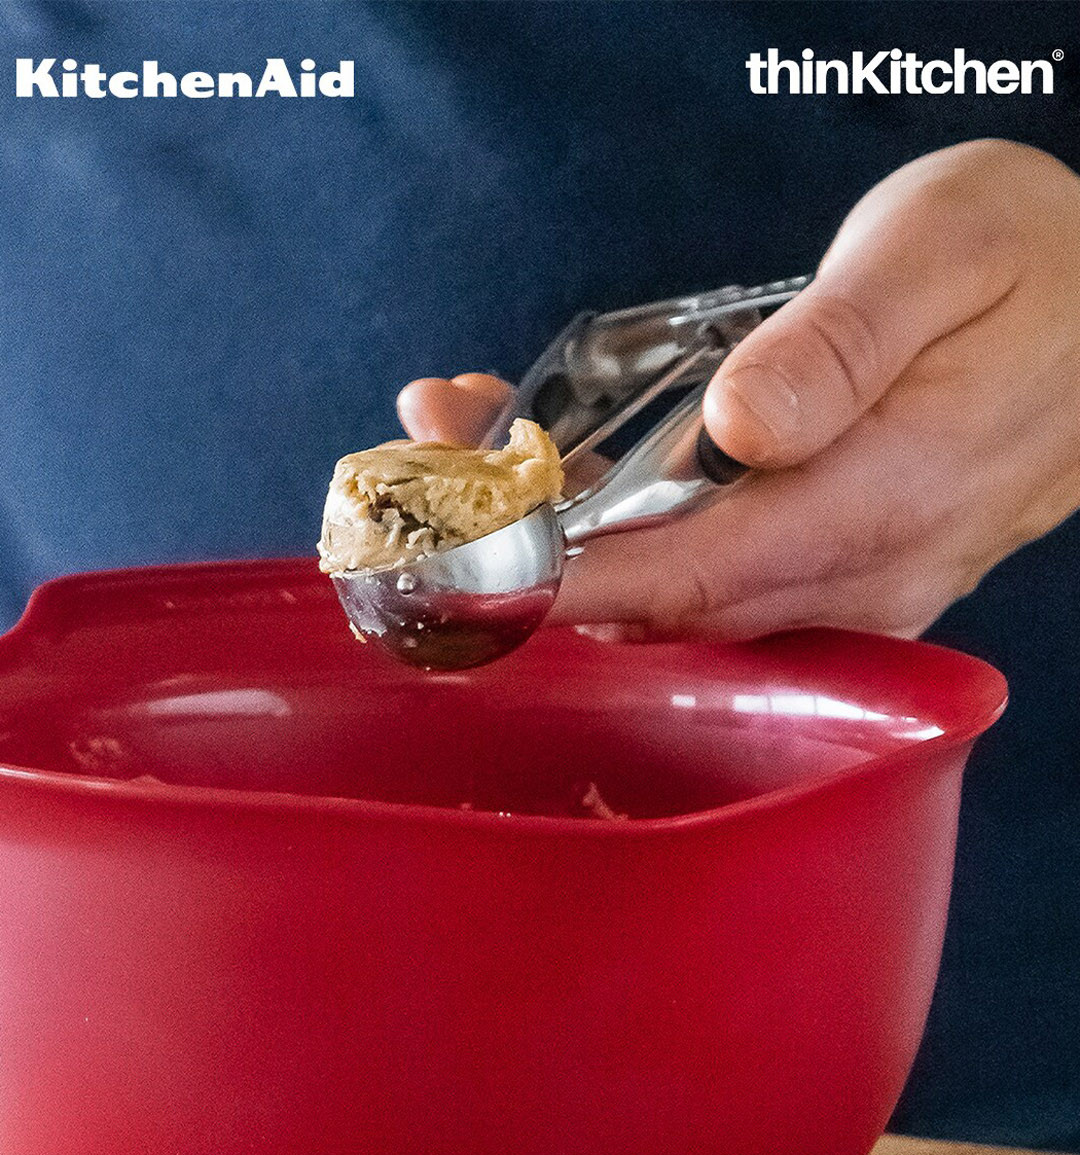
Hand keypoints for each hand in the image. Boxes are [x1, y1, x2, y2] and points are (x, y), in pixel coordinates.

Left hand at [397, 140, 1079, 639]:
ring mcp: (854, 590)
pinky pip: (720, 587)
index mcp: (883, 500)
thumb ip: (841, 342)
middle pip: (667, 604)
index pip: (694, 576)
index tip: (464, 575)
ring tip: (476, 449)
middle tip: (434, 467)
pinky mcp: (844, 579)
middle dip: (534, 552)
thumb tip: (742, 424)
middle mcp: (863, 575)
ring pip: (683, 603)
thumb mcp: (943, 248)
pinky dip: (629, 547)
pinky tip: (574, 483)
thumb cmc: (1038, 268)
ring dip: (568, 545)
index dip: (567, 583)